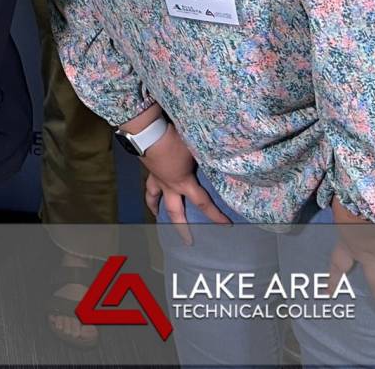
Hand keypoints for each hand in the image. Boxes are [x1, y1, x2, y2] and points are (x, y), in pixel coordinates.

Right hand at [139, 119, 230, 244]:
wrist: (149, 133)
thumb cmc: (174, 141)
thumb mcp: (196, 150)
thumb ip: (206, 158)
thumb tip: (221, 160)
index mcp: (183, 183)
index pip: (203, 203)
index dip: (215, 215)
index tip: (226, 225)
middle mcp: (169, 185)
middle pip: (175, 212)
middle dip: (182, 228)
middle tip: (188, 241)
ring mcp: (156, 178)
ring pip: (154, 199)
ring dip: (156, 209)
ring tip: (158, 214)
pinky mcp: (148, 168)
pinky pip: (148, 183)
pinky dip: (150, 189)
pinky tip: (151, 187)